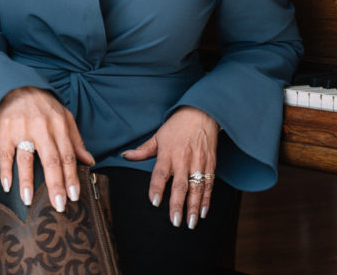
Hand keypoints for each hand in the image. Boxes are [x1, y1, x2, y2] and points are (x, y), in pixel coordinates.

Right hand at [0, 86, 94, 211]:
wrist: (20, 86)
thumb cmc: (45, 106)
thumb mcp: (65, 118)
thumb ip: (76, 141)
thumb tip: (89, 162)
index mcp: (59, 125)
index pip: (68, 155)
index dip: (71, 176)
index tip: (75, 195)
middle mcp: (42, 128)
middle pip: (50, 159)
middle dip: (55, 184)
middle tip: (59, 205)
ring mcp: (22, 130)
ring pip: (26, 158)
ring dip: (27, 181)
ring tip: (30, 201)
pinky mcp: (5, 131)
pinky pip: (5, 153)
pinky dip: (5, 170)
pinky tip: (7, 185)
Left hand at [121, 106, 218, 228]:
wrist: (201, 112)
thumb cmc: (177, 125)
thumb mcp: (158, 134)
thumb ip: (143, 149)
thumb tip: (125, 155)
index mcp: (168, 152)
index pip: (160, 172)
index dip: (157, 187)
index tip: (154, 202)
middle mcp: (183, 158)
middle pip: (180, 184)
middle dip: (177, 204)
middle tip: (175, 221)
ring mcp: (198, 162)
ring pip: (196, 187)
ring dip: (194, 206)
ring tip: (190, 223)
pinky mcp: (210, 163)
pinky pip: (209, 184)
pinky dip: (206, 199)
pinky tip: (203, 212)